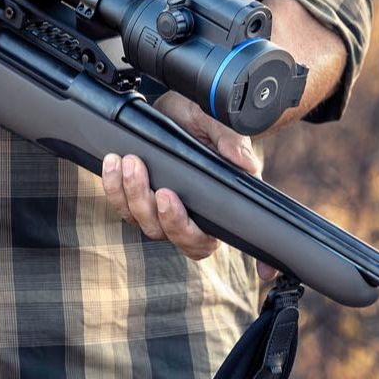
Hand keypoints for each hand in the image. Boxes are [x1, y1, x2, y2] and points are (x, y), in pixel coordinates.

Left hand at [101, 94, 275, 277]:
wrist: (174, 105)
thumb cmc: (204, 119)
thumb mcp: (219, 123)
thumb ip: (233, 144)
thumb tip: (246, 165)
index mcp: (220, 206)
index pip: (239, 236)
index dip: (257, 260)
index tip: (265, 272)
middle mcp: (192, 215)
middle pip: (180, 238)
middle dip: (168, 219)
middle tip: (163, 189)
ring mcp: (161, 211)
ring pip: (146, 223)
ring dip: (135, 196)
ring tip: (131, 162)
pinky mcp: (137, 199)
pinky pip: (122, 206)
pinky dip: (114, 187)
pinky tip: (114, 162)